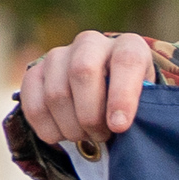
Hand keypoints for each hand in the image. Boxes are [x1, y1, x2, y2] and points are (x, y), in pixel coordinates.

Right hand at [19, 32, 158, 155]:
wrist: (101, 96)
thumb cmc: (130, 104)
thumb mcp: (145, 104)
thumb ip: (141, 111)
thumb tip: (120, 127)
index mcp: (127, 46)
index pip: (126, 61)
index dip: (122, 95)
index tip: (119, 127)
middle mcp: (91, 43)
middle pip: (82, 71)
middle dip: (91, 115)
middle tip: (101, 136)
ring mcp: (59, 55)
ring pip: (56, 93)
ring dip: (71, 127)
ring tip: (85, 136)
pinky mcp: (35, 73)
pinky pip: (33, 105)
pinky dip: (48, 129)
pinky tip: (63, 135)